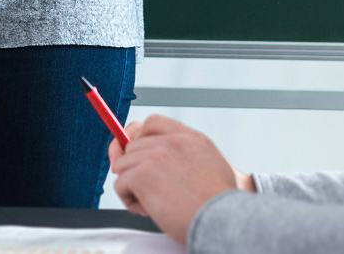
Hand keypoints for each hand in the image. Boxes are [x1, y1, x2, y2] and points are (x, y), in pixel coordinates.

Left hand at [109, 115, 245, 242]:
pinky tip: (148, 209)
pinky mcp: (143, 174)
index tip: (139, 155)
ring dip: (132, 186)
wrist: (223, 219)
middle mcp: (172, 142)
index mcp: (190, 138)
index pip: (152, 123)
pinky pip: (120, 184)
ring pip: (123, 165)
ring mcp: (156, 156)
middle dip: (136, 169)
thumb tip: (157, 162)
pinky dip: (129, 200)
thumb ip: (185, 156)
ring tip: (153, 202)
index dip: (140, 138)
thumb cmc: (218, 203)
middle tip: (151, 190)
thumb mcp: (211, 165)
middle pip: (133, 146)